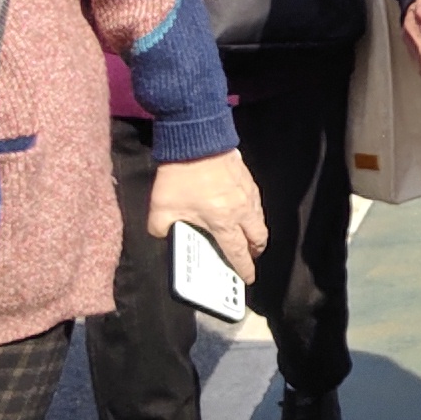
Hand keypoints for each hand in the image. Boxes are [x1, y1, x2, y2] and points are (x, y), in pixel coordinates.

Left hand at [147, 150, 268, 275]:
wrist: (197, 140)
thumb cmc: (180, 177)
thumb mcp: (160, 208)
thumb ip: (161, 228)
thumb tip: (164, 234)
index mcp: (223, 223)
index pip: (238, 253)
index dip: (244, 268)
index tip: (247, 278)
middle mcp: (242, 211)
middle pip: (259, 238)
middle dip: (255, 252)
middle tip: (248, 257)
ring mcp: (248, 194)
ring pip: (260, 220)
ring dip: (256, 232)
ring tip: (246, 236)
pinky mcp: (248, 180)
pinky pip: (256, 204)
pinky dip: (252, 214)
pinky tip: (241, 210)